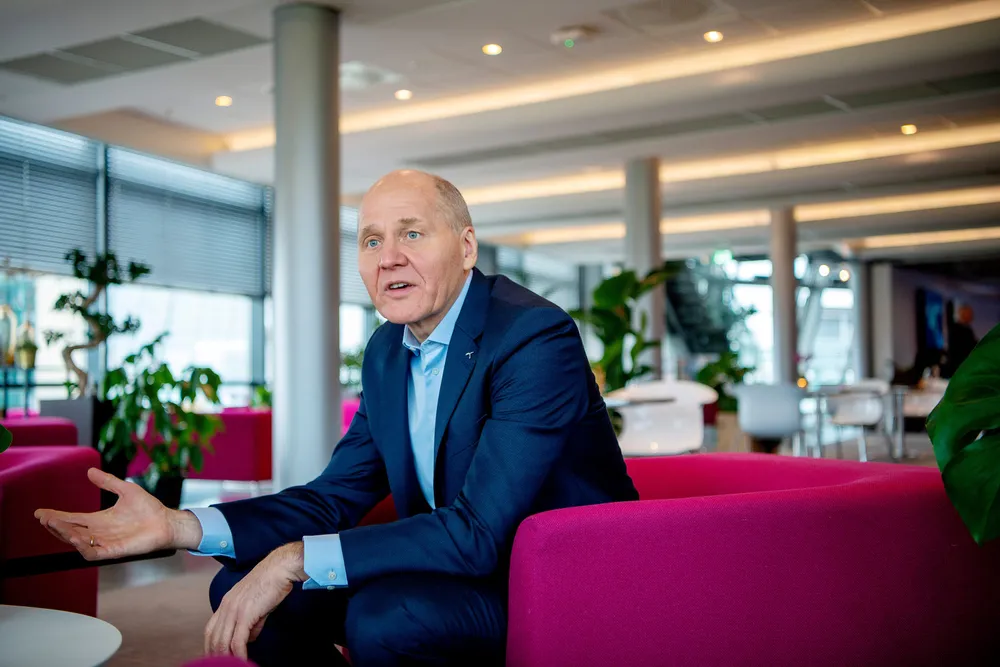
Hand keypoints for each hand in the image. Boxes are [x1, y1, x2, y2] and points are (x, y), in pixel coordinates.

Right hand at [34, 467, 201, 559]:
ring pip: (77, 542)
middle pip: (70, 531)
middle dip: (55, 526)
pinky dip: (82, 547)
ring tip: (54, 525)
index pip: (71, 518)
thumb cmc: (149, 508)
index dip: (55, 516)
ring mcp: (105, 542)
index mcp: (98, 519)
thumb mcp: (126, 490)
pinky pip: (93, 553)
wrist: (166, 521)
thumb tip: (90, 471)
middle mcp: (98, 532)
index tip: (40, 512)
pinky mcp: (113, 551)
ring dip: (65, 534)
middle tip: (44, 518)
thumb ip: (108, 482)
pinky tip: (75, 538)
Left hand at [204, 542, 306, 658]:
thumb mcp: (256, 605)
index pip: (210, 630)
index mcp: (226, 603)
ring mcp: (234, 610)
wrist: (279, 569)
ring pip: (222, 642)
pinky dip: (239, 654)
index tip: (214, 657)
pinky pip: (238, 641)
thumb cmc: (271, 584)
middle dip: (216, 656)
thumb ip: (250, 623)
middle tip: (222, 666)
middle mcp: (226, 607)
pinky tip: (243, 661)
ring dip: (227, 658)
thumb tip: (248, 638)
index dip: (210, 647)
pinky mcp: (245, 614)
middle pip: (213, 639)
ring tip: (233, 665)